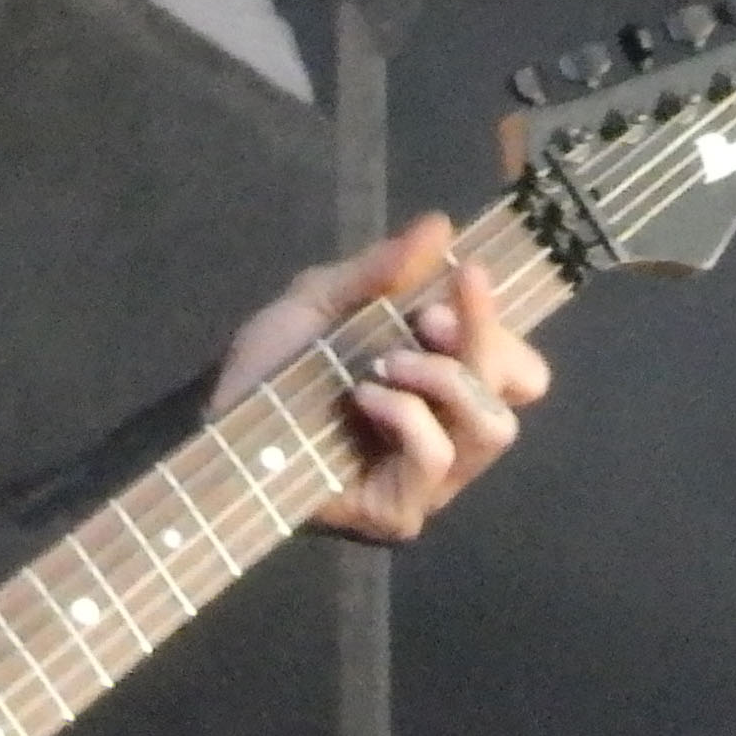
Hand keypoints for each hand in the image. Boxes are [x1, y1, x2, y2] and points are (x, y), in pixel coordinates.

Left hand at [211, 213, 548, 543]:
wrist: (214, 413)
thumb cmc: (275, 363)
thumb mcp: (323, 299)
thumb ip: (381, 268)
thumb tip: (440, 225)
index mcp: (446, 386)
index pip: (521, 367)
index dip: (500, 322)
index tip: (462, 277)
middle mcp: (450, 436)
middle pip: (518, 391)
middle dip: (482, 341)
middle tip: (424, 320)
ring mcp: (428, 481)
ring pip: (492, 428)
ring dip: (444, 379)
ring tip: (383, 364)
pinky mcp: (396, 510)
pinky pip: (436, 458)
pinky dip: (406, 415)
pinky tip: (363, 398)